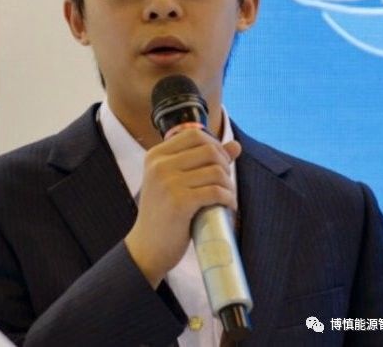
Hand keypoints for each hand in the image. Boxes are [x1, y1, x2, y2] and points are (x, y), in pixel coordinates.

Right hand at [124, 128, 240, 287]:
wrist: (147, 248)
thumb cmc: (164, 213)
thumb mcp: (176, 180)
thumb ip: (203, 160)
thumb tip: (236, 145)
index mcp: (156, 155)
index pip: (194, 134)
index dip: (215, 144)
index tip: (220, 162)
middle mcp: (159, 165)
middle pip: (208, 150)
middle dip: (225, 164)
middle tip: (226, 182)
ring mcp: (168, 182)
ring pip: (215, 171)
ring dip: (229, 184)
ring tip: (227, 196)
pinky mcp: (179, 202)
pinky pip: (215, 192)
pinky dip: (228, 198)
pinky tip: (228, 206)